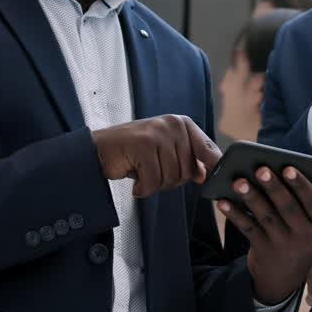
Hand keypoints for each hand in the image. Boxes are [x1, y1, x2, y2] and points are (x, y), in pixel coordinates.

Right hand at [92, 115, 220, 197]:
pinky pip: (154, 181)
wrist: (98, 149)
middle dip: (170, 181)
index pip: (207, 148)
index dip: (213, 167)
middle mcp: (173, 124)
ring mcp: (158, 133)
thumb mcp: (164, 151)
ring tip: (142, 173)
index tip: (214, 180)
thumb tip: (206, 174)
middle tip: (152, 173)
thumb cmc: (133, 152)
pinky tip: (135, 182)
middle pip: (188, 171)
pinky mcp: (143, 145)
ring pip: (171, 178)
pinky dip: (143, 188)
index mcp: (182, 124)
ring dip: (155, 185)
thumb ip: (186, 159)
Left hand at [217, 165, 311, 303]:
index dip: (301, 185)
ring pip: (266, 217)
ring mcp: (282, 245)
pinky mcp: (262, 250)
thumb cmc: (306, 242)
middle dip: (273, 187)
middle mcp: (305, 237)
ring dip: (251, 198)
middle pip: (288, 208)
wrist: (284, 279)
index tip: (289, 167)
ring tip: (239, 181)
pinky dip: (234, 214)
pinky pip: (247, 229)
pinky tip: (223, 200)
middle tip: (260, 168)